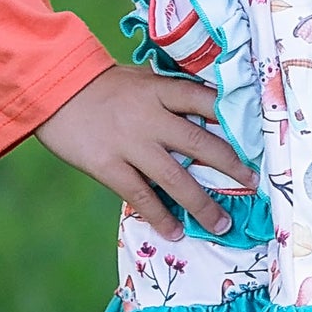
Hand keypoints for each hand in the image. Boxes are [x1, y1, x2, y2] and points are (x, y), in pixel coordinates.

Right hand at [35, 63, 256, 240]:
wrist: (52, 89)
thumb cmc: (102, 86)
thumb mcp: (141, 79)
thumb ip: (170, 95)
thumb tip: (207, 112)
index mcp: (161, 90)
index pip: (207, 101)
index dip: (235, 119)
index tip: (258, 138)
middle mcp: (151, 117)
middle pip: (201, 144)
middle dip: (231, 166)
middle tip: (253, 184)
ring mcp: (130, 143)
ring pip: (176, 178)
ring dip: (202, 204)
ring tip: (222, 224)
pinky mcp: (108, 166)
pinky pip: (141, 196)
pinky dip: (160, 216)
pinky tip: (175, 232)